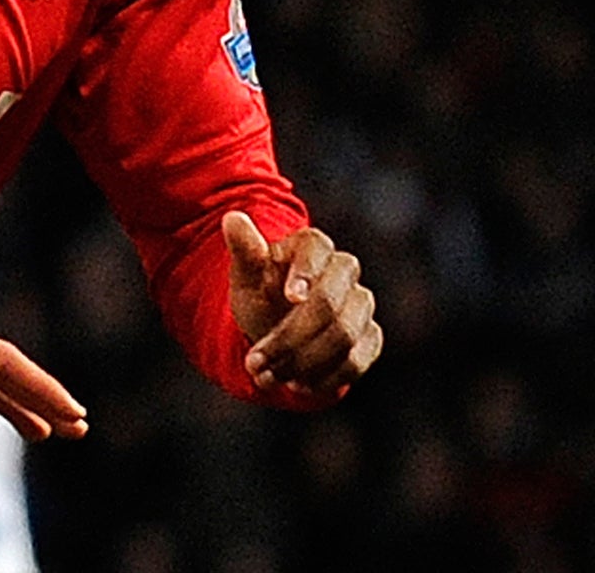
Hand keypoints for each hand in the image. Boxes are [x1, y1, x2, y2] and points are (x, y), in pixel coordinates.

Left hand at [223, 210, 381, 405]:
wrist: (277, 325)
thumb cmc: (260, 292)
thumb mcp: (245, 274)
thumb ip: (244, 250)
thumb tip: (232, 218)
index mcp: (312, 246)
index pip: (318, 248)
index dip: (307, 272)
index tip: (289, 297)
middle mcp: (344, 271)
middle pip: (330, 303)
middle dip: (291, 337)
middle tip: (256, 361)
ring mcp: (362, 306)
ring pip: (345, 336)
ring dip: (304, 362)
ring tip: (269, 376)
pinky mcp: (370, 338)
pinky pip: (357, 361)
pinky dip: (326, 378)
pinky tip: (298, 386)